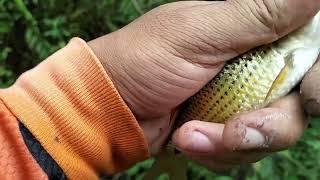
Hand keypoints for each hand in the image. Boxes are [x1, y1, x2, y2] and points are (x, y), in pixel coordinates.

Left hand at [88, 0, 319, 159]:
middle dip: (271, 125)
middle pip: (298, 102)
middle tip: (240, 131)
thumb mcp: (199, 33)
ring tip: (191, 133)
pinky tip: (186, 137)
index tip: (310, 95)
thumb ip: (258, 13)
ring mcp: (239, 100)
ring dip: (233, 142)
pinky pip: (243, 151)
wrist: (112, 105)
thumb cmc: (144, 60)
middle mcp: (252, 66)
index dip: (316, 76)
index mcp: (251, 31)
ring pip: (272, 133)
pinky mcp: (225, 128)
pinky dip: (215, 151)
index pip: (307, 49)